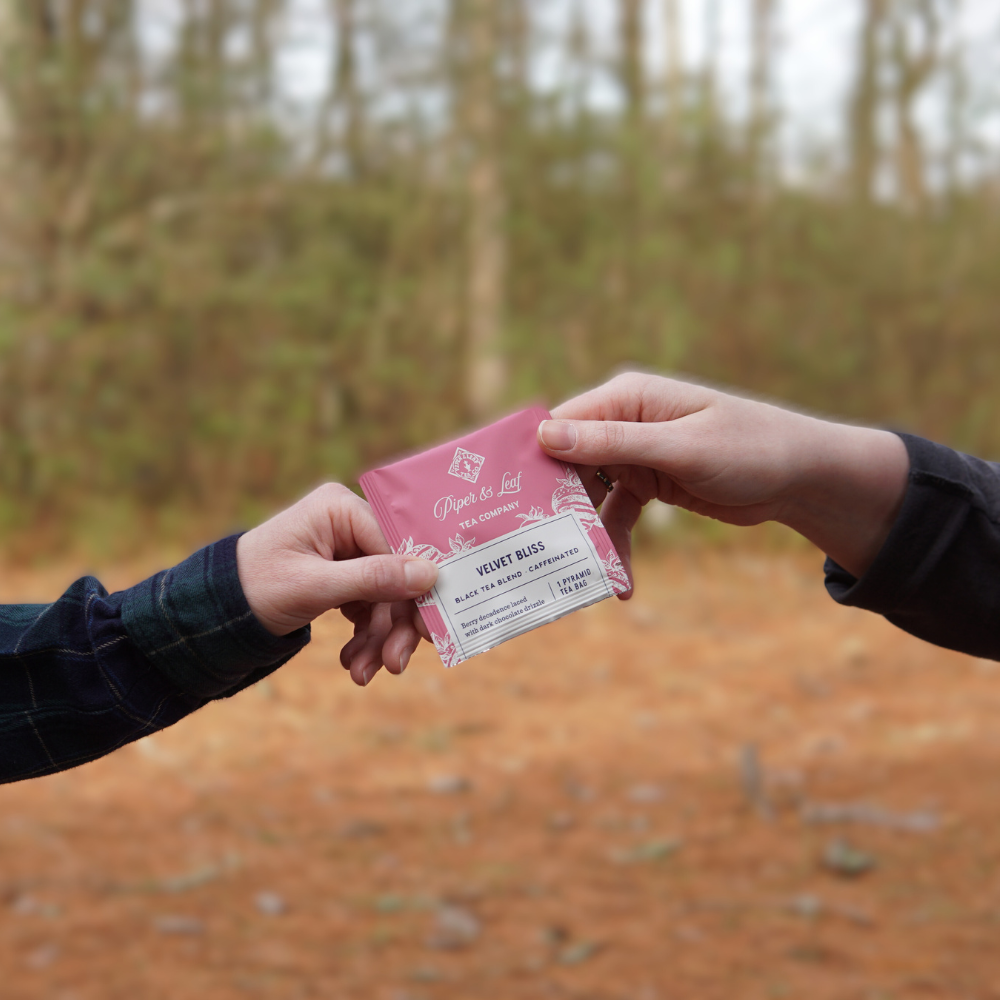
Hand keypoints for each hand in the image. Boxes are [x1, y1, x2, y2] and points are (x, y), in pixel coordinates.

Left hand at [236, 483, 436, 685]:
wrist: (216, 613)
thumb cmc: (255, 587)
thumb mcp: (314, 587)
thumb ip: (373, 579)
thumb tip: (431, 573)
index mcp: (340, 508)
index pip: (398, 546)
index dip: (416, 589)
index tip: (428, 630)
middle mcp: (348, 522)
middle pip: (396, 575)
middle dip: (395, 625)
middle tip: (395, 664)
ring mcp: (347, 549)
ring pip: (387, 596)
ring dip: (380, 639)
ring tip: (363, 673)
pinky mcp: (344, 574)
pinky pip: (370, 605)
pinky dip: (366, 636)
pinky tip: (354, 663)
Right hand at [538, 372, 909, 580]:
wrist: (801, 477)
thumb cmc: (749, 448)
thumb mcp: (681, 448)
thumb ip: (615, 443)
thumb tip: (546, 436)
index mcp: (627, 398)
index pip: (562, 425)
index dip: (535, 461)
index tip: (511, 502)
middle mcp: (624, 423)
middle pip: (570, 464)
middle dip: (558, 506)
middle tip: (540, 549)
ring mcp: (635, 455)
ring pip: (591, 497)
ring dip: (588, 534)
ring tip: (585, 574)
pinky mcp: (650, 484)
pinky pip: (617, 515)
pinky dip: (615, 544)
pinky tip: (620, 580)